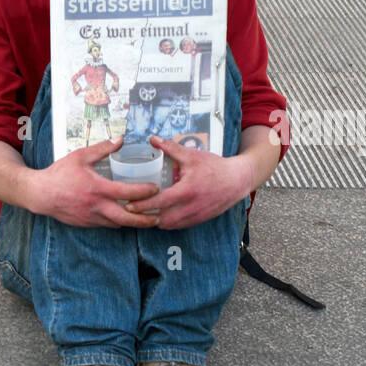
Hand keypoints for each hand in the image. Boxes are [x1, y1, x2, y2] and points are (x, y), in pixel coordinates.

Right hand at [32, 135, 160, 228]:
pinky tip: (124, 217)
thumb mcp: (81, 156)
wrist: (40, 194)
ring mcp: (91, 218)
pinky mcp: (86, 224)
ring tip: (146, 219)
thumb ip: (102, 148)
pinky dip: (117, 222)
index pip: (127, 193)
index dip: (145, 192)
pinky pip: (106, 225)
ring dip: (132, 223)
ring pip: (118, 224)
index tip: (156, 189)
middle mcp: (97, 206)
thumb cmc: (60, 174)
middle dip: (145, 219)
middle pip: (127, 218)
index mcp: (98, 188)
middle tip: (159, 217)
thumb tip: (121, 139)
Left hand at [124, 136, 254, 229]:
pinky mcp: (200, 220)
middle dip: (145, 217)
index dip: (142, 205)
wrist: (237, 180)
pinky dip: (167, 223)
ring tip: (141, 216)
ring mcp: (196, 216)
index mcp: (187, 191)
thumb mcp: (192, 155)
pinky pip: (179, 226)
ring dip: (155, 221)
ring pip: (169, 225)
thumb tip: (152, 139)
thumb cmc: (214, 166)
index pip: (159, 201)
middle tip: (130, 212)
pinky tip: (158, 217)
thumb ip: (170, 148)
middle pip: (161, 219)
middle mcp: (191, 207)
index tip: (127, 205)